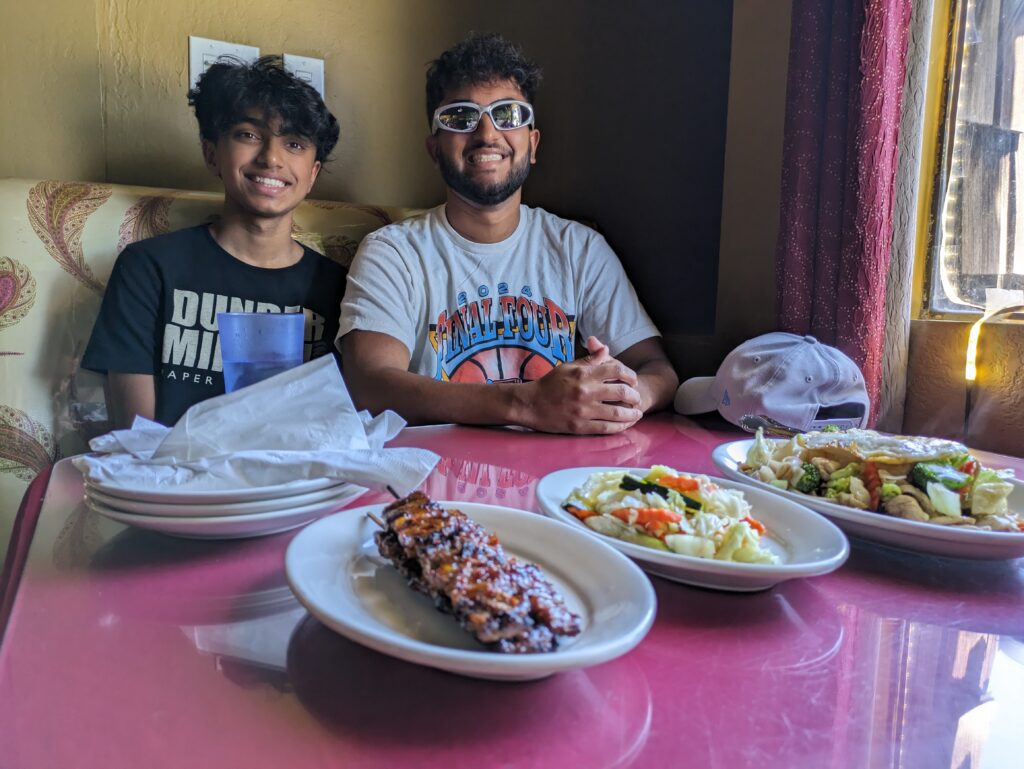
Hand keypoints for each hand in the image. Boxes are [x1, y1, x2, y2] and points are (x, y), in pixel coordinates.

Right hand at [516, 336, 642, 433]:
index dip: (630, 375)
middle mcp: (585, 391)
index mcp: (583, 374)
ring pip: (617, 413)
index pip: (616, 371)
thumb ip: (589, 359)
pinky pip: (606, 428)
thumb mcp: (568, 366)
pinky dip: (620, 427)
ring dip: (632, 414)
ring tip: (638, 413)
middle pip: (621, 392)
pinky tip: (625, 425)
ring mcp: (583, 410)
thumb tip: (606, 349)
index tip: (633, 380)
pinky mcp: (580, 426)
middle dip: (634, 396)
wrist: (529, 404)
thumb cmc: (549, 383)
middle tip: (638, 398)